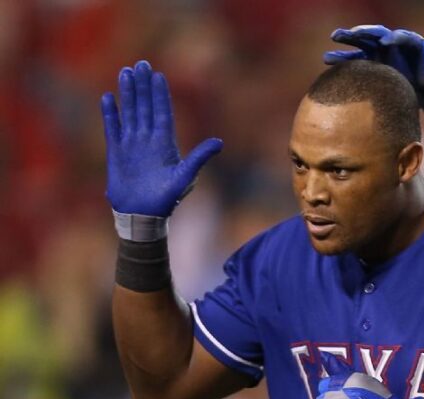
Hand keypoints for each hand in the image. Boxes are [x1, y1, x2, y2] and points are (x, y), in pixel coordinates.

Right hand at [101, 60, 221, 217]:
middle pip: (145, 107)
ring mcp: (132, 144)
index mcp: (165, 143)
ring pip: (130, 113)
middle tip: (141, 64)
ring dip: (128, 94)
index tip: (159, 75)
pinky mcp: (117, 152)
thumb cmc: (166, 199)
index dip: (160, 94)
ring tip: (125, 72)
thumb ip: (199, 158)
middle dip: (143, 86)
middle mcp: (148, 140)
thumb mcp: (185, 177)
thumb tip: (219, 142)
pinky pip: (113, 128)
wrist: (143, 214)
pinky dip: (110, 114)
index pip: (163, 112)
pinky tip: (108, 97)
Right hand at [325, 26, 423, 101]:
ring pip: (362, 44)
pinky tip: (327, 61)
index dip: (394, 38)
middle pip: (376, 34)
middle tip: (348, 32)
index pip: (401, 37)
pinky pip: (355, 61)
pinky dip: (342, 60)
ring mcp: (381, 54)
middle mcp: (393, 44)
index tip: (386, 42)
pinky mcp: (372, 66)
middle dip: (363, 32)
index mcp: (411, 42)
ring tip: (333, 39)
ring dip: (347, 41)